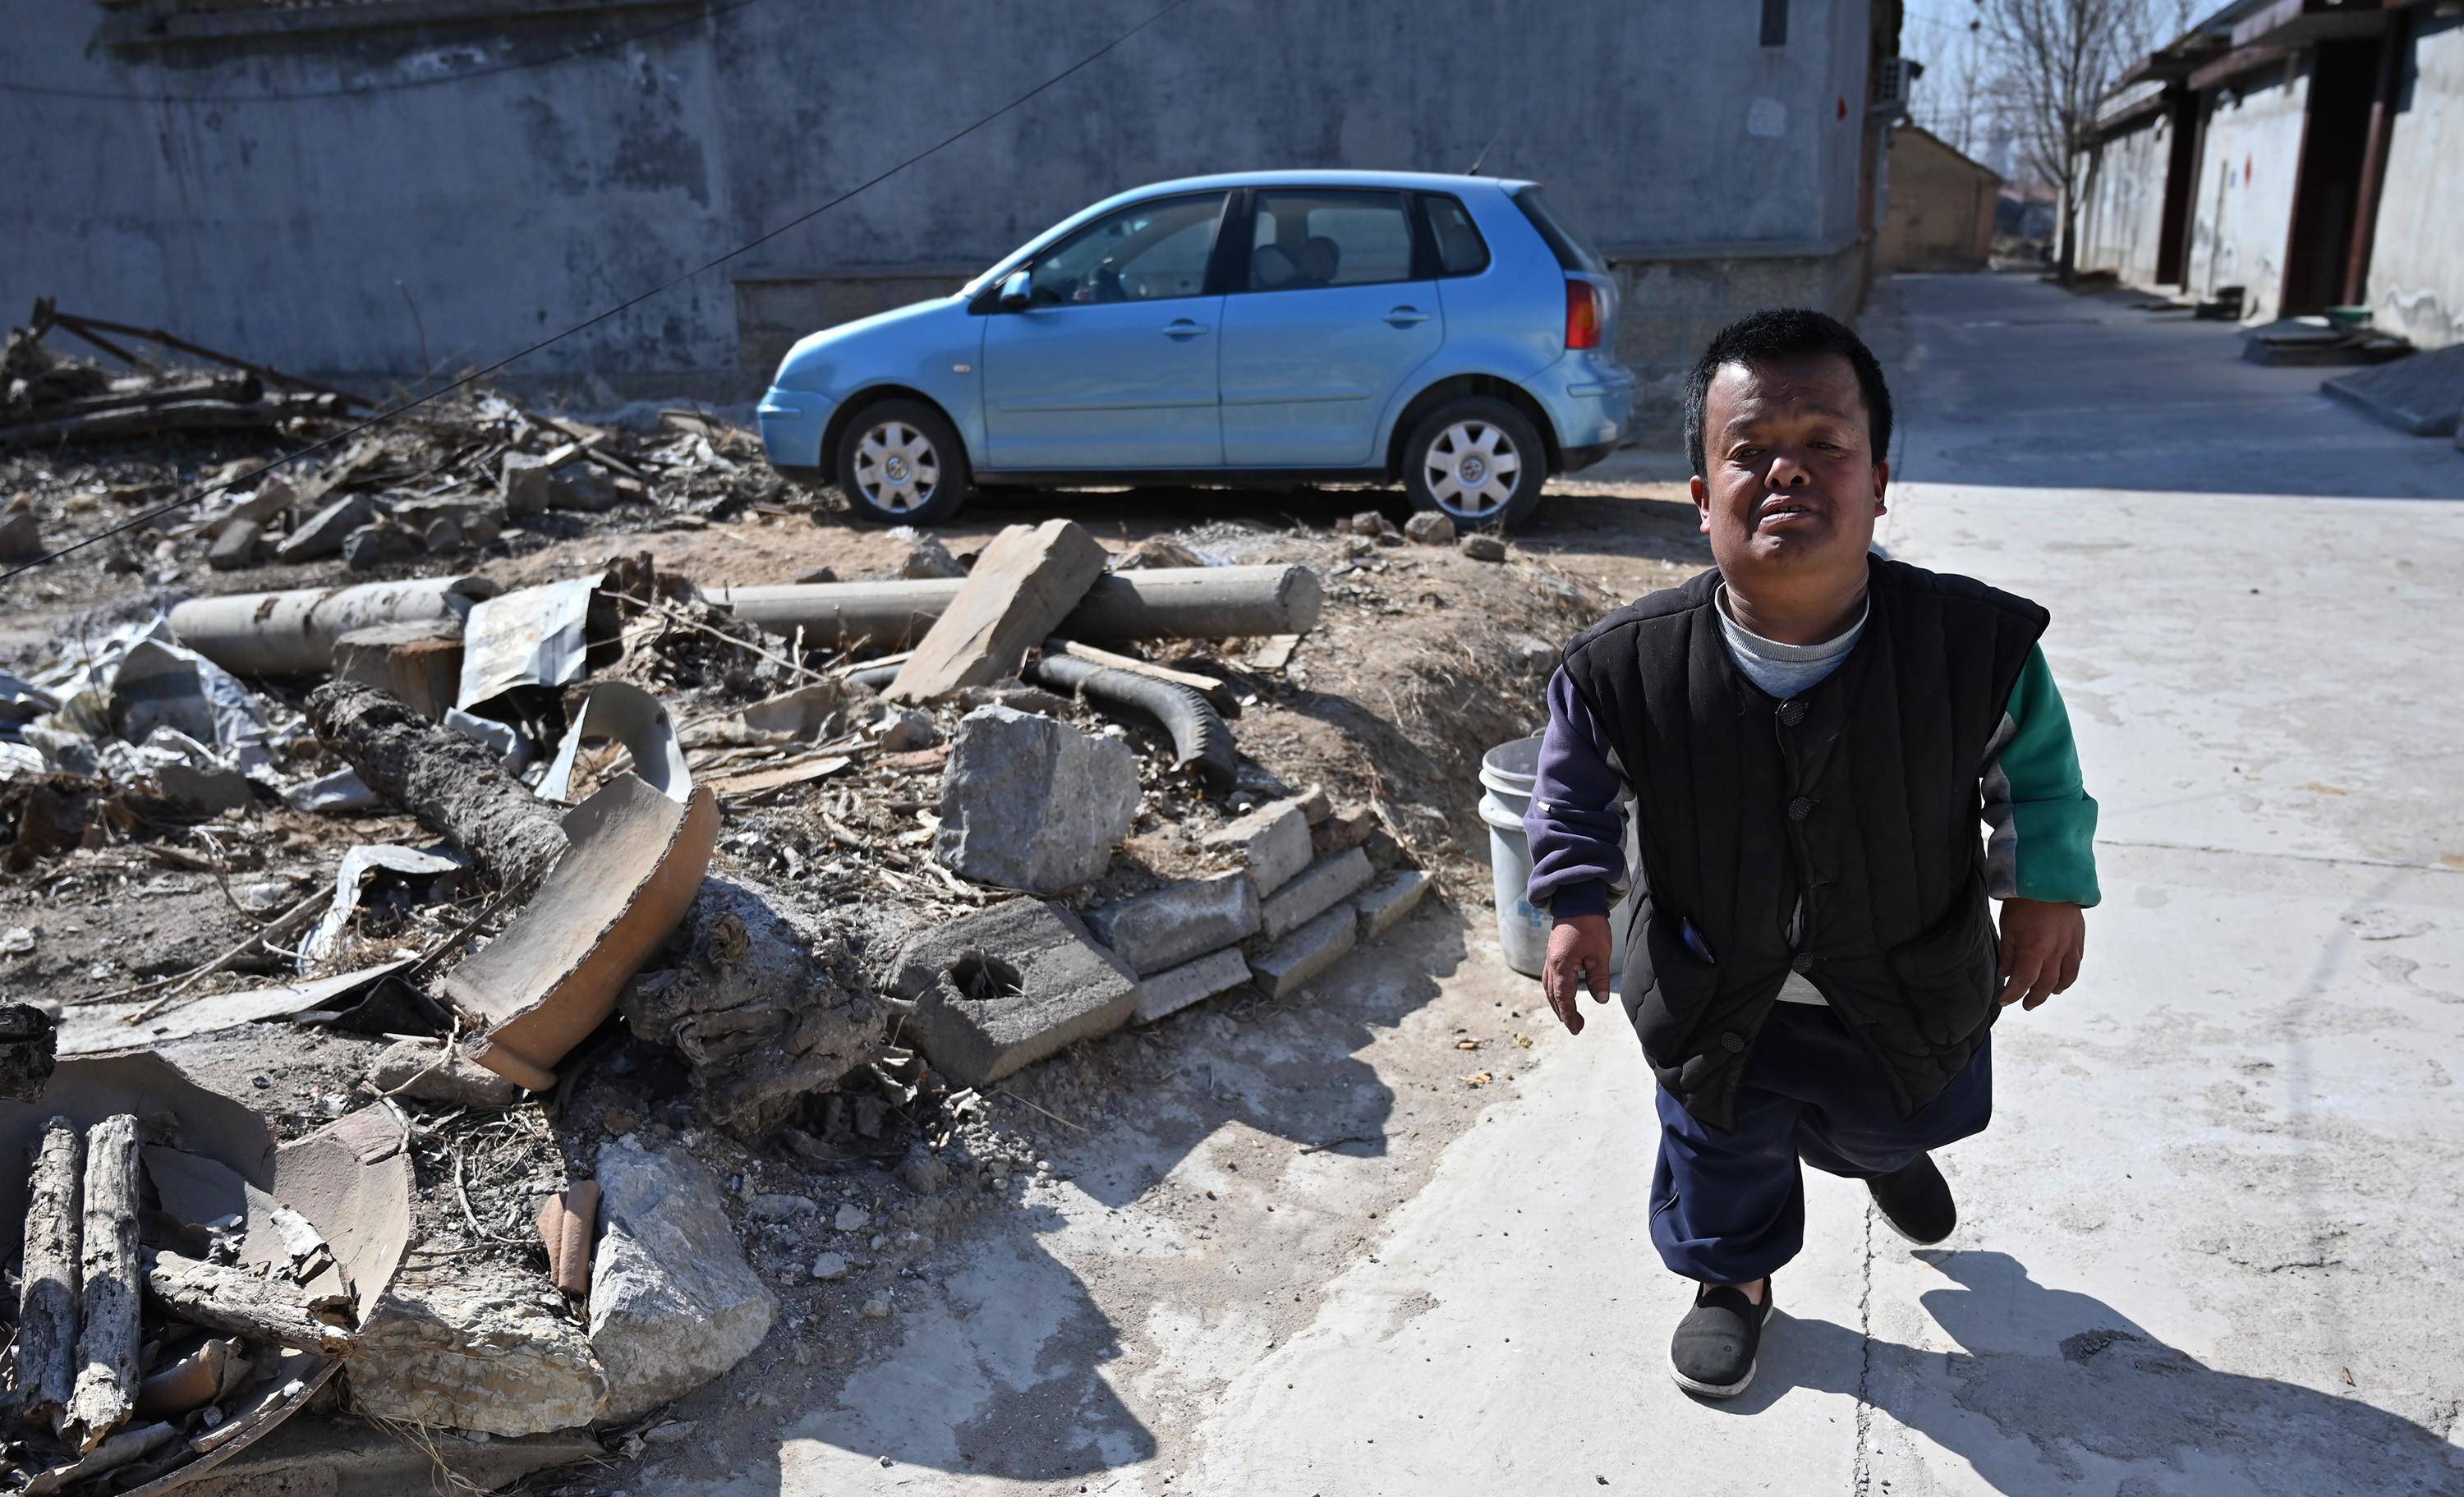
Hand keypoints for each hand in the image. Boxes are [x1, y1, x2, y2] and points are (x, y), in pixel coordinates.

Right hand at [1543, 913, 1613, 1033]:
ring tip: (1568, 1014)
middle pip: (1553, 995)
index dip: (1569, 1015)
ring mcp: (1550, 958)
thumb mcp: (1600, 954)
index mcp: (1562, 966)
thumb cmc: (1590, 925)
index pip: (1563, 998)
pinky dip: (1555, 991)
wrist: (1577, 901)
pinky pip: (1550, 978)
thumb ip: (1599, 978)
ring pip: (1549, 987)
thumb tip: (1601, 1001)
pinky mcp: (1553, 953)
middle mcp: (1552, 964)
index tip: (1576, 1028)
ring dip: (1557, 1003)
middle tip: (1575, 1026)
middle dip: (1563, 1013)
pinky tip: (1563, 993)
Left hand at [1997, 898, 2084, 1009]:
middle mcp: (2054, 952)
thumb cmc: (2024, 902)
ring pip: (2065, 978)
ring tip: (2045, 994)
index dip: (2013, 994)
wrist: (2051, 880)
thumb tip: (2004, 975)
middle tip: (2025, 1004)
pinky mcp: (2079, 939)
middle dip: (2034, 998)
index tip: (2004, 1000)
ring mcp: (2070, 946)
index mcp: (2034, 949)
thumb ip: (2008, 954)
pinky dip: (2069, 976)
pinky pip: (2076, 964)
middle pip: (2046, 985)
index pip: (2024, 981)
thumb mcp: (2008, 927)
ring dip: (2054, 990)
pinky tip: (2062, 980)